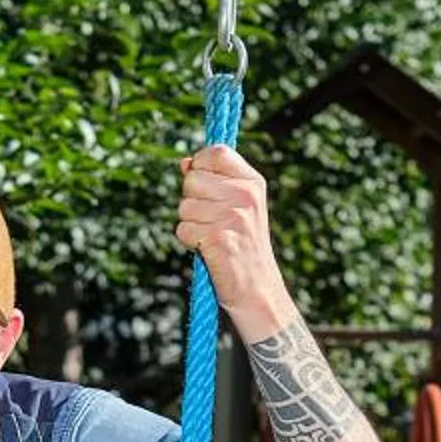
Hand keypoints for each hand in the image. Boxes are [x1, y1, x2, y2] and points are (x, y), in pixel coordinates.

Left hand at [175, 145, 290, 332]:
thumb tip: (184, 163)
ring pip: (184, 206)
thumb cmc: (242, 246)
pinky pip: (183, 230)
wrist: (257, 289)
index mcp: (253, 182)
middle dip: (192, 201)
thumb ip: (213, 181)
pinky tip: (208, 250)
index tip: (205, 186)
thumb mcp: (237, 207)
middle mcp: (245, 195)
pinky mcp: (219, 238)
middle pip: (192, 179)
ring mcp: (233, 216)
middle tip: (211, 221)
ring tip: (212, 237)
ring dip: (190, 224)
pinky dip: (190, 242)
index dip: (200, 166)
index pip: (216, 152)